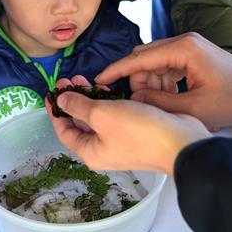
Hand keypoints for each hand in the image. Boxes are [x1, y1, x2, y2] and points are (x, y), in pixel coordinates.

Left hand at [48, 76, 210, 174]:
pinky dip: (108, 100)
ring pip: (98, 117)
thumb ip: (78, 106)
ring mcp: (120, 140)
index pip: (64, 131)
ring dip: (90, 97)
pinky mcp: (135, 130)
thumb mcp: (102, 114)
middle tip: (69, 79)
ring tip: (86, 79)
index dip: (55, 111)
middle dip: (73, 99)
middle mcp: (104, 149)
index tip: (51, 92)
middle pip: (80, 123)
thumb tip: (62, 101)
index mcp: (91, 152)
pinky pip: (115, 114)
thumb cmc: (141, 132)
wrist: (180, 141)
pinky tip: (108, 87)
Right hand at [95, 33, 231, 129]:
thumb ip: (161, 103)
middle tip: (136, 104)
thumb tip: (134, 101)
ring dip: (150, 83)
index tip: (99, 81)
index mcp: (183, 49)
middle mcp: (183, 42)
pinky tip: (169, 99)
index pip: (139, 57)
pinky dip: (162, 82)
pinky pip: (166, 65)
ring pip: (154, 63)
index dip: (117, 70)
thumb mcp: (196, 108)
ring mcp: (188, 46)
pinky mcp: (192, 54)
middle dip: (136, 81)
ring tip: (158, 105)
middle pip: (144, 58)